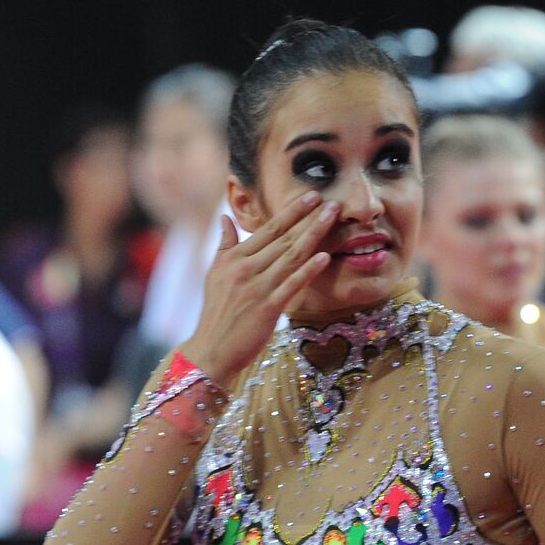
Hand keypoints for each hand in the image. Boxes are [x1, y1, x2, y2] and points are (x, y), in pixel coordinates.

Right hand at [179, 192, 337, 385]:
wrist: (212, 348)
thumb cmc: (216, 312)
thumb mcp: (215, 274)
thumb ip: (225, 245)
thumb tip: (225, 218)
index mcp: (234, 258)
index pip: (269, 229)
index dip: (292, 212)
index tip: (311, 195)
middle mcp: (246, 268)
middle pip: (284, 238)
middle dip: (309, 217)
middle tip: (331, 201)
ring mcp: (257, 287)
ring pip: (291, 255)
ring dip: (314, 234)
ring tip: (332, 218)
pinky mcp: (268, 308)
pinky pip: (292, 284)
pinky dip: (309, 270)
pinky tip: (325, 257)